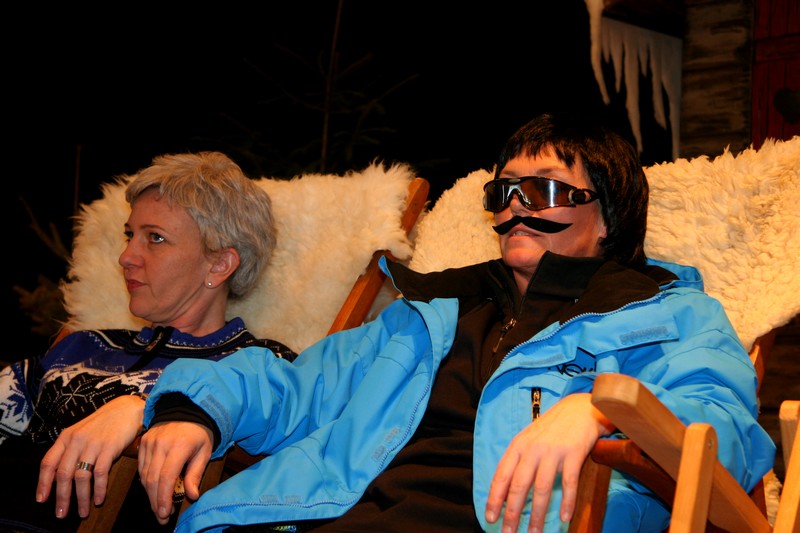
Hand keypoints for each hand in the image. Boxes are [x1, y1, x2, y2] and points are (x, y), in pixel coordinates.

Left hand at [36, 394, 145, 517]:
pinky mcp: (110, 447)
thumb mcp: (82, 432)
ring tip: (83, 511)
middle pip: (63, 474)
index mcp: (66, 437)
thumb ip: (71, 449)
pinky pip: (100, 473)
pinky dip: (99, 489)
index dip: (43, 483)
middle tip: (62, 514)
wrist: (127, 409)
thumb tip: (60, 476)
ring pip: (81, 477)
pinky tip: (100, 499)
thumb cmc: (105, 422)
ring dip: (81, 498)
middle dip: (61, 497)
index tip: (42, 500)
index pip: (48, 463)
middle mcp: (77, 440)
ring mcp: (93, 444)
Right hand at [138, 421, 212, 524]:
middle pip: (152, 480)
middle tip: (162, 517)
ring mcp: (149, 443)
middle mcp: (161, 445)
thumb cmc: (199, 433)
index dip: (163, 498)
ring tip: (159, 507)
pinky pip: (141, 467)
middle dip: (156, 502)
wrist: (186, 409)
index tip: (165, 513)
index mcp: (179, 446)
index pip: (166, 477)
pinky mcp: (143, 443)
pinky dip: (145, 482)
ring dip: (150, 495)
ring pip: (144, 476)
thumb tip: (192, 496)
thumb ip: (195, 474)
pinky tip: (153, 491)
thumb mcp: (204, 452)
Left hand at [484, 393, 613, 532]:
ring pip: (542, 488)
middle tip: (509, 532)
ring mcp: (554, 451)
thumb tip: (505, 492)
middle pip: (519, 485)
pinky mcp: (574, 453)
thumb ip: (518, 461)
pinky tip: (565, 517)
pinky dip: (567, 501)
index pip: (502, 475)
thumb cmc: (552, 428)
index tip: (491, 518)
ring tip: (535, 532)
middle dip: (513, 512)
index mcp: (518, 445)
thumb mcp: (529, 439)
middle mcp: (533, 448)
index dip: (495, 498)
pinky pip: (569, 482)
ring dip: (538, 514)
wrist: (580, 408)